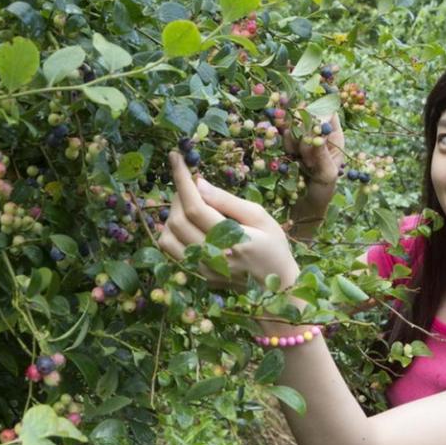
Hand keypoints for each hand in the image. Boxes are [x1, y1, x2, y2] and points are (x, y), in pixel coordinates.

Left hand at [158, 151, 299, 291]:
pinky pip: (172, 251)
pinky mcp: (196, 276)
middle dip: (178, 194)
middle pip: (177, 220)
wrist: (278, 287)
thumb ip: (226, 200)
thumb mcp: (259, 216)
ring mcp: (201, 269)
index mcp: (230, 239)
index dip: (181, 179)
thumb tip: (198, 183)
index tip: (175, 156)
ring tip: (190, 205)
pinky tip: (188, 223)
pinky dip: (172, 232)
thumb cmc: (274, 245)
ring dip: (172, 214)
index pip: (194, 206)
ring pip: (167, 237)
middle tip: (192, 184)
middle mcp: (211, 256)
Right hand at [283, 111, 344, 187]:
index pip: (328, 113)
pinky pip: (283, 135)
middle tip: (305, 154)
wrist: (304, 202)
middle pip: (307, 114)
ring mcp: (302, 138)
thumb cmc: (323, 189)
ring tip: (301, 161)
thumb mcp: (327, 174)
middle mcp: (318, 133)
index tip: (311, 127)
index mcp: (334, 136)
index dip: (319, 114)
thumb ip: (322, 155)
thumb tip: (317, 137)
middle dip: (303, 131)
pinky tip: (290, 156)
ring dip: (293, 141)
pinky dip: (284, 143)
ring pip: (293, 124)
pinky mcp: (288, 144)